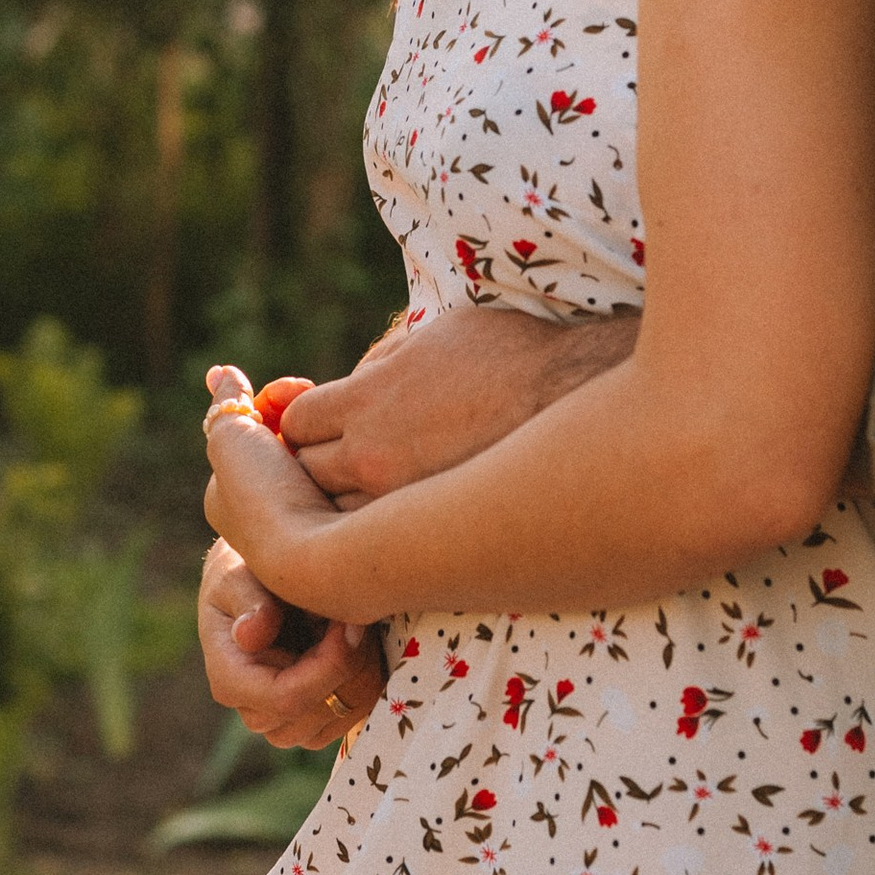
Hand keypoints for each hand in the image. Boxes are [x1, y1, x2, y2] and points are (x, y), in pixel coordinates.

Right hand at [195, 535, 382, 750]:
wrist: (256, 583)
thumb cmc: (243, 574)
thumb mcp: (235, 574)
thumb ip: (245, 599)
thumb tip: (249, 636)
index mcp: (229, 682)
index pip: (287, 697)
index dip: (328, 667)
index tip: (351, 622)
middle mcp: (255, 712)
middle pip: (317, 712)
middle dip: (349, 666)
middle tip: (359, 617)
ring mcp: (284, 723)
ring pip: (339, 719)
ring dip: (361, 674)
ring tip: (359, 628)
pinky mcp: (312, 719)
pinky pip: (351, 718)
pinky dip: (367, 684)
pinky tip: (363, 646)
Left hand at [204, 397, 355, 605]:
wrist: (319, 553)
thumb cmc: (265, 498)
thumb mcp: (231, 440)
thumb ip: (226, 402)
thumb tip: (218, 372)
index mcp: (230, 494)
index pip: (253, 428)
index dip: (272, 401)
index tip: (294, 391)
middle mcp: (265, 507)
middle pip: (283, 439)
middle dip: (299, 415)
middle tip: (313, 398)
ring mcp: (304, 514)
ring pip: (315, 453)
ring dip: (323, 432)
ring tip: (333, 424)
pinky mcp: (342, 520)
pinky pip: (343, 471)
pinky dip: (347, 453)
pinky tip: (356, 444)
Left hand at [280, 309, 637, 501]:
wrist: (580, 397)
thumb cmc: (512, 354)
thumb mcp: (434, 334)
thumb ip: (382, 362)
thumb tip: (354, 383)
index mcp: (366, 400)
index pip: (295, 423)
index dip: (306, 420)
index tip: (327, 419)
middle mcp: (373, 458)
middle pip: (306, 474)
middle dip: (318, 461)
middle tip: (350, 454)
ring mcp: (404, 505)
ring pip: (339, 516)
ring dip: (350, 501)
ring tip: (384, 485)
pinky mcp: (438, 534)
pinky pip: (387, 540)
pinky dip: (388, 528)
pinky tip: (412, 511)